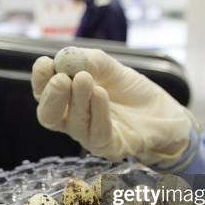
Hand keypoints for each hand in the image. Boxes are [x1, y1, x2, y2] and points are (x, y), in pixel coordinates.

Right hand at [32, 47, 191, 165]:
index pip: (44, 93)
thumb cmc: (131, 91)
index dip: (40, 80)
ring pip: (74, 124)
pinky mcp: (109, 147)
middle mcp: (73, 120)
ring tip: (84, 79)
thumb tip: (66, 57)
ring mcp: (89, 136)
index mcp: (67, 99)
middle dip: (52, 96)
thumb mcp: (111, 67)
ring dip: (78, 100)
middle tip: (60, 79)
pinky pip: (97, 134)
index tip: (45, 63)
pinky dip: (97, 112)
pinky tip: (100, 93)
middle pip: (49, 116)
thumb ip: (90, 61)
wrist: (164, 110)